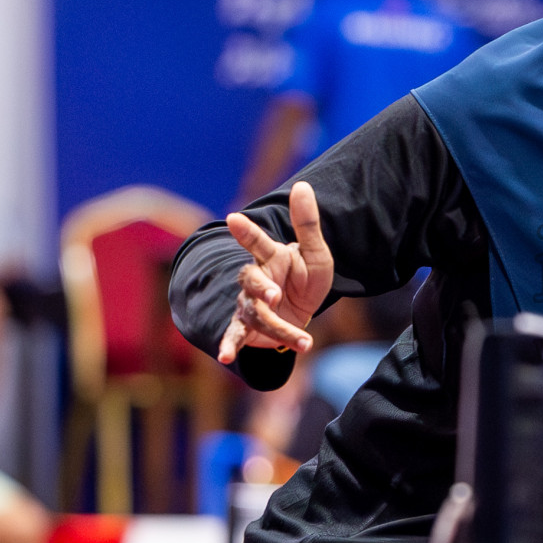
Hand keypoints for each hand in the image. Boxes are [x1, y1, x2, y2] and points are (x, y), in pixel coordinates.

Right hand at [217, 182, 334, 363]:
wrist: (303, 310)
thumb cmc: (306, 278)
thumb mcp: (316, 253)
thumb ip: (307, 223)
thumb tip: (301, 185)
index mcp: (271, 257)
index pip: (257, 243)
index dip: (247, 232)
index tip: (234, 219)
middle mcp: (255, 279)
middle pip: (249, 280)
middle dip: (261, 288)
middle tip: (276, 294)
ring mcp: (249, 304)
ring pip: (255, 313)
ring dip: (278, 328)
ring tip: (304, 341)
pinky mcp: (247, 327)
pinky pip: (235, 335)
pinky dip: (229, 346)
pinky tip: (226, 357)